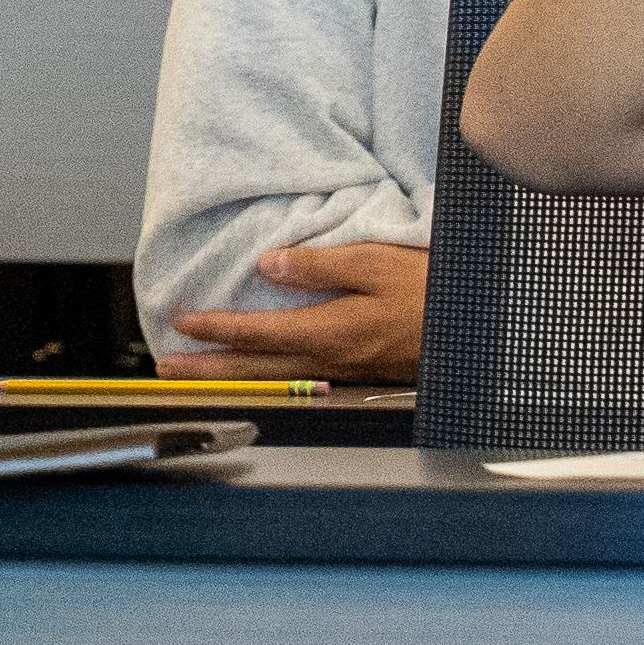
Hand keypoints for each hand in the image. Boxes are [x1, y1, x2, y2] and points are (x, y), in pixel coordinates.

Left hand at [167, 238, 423, 370]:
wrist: (477, 328)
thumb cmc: (429, 290)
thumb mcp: (374, 263)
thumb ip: (318, 266)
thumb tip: (267, 266)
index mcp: (329, 333)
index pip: (258, 333)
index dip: (216, 328)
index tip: (182, 321)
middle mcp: (329, 361)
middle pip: (256, 369)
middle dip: (208, 370)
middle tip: (166, 368)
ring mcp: (342, 373)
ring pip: (274, 380)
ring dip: (232, 378)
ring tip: (197, 376)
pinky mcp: (355, 375)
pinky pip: (297, 381)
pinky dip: (266, 379)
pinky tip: (256, 375)